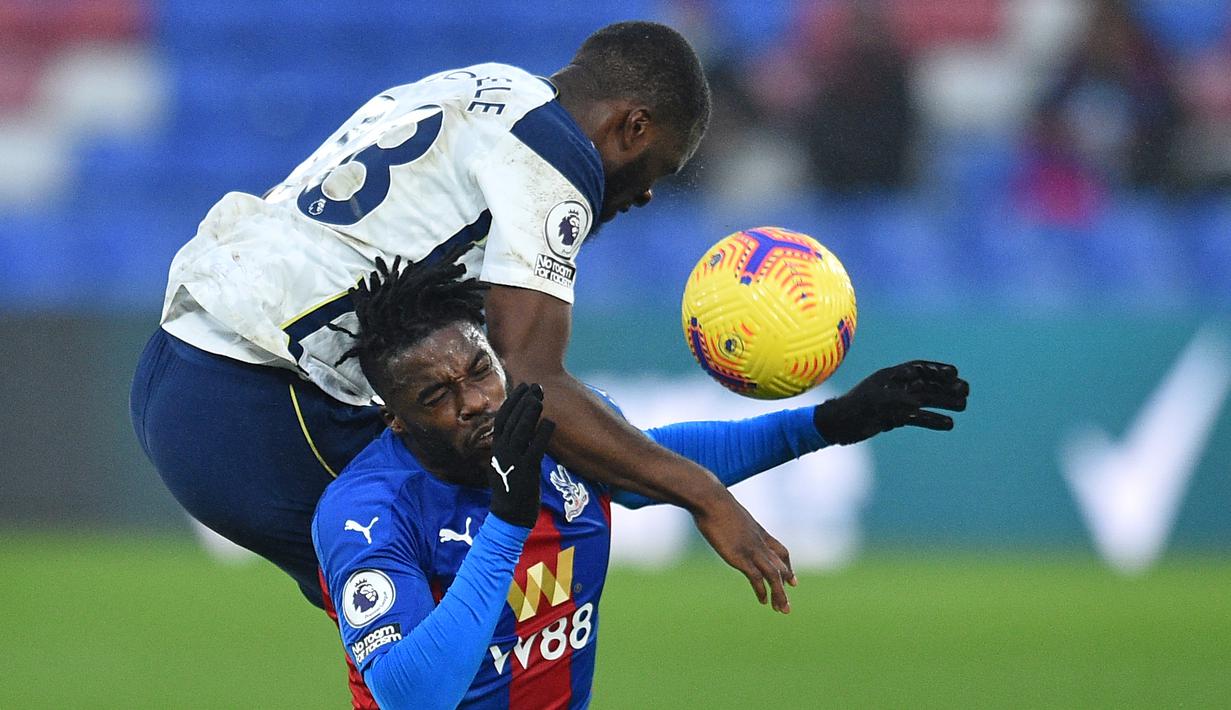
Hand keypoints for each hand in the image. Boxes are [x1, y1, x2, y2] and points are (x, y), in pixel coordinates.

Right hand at [487, 383, 554, 527]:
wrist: (510, 515)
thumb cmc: (512, 485)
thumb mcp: (508, 460)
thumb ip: (513, 443)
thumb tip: (524, 423)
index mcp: (497, 447)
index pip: (502, 417)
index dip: (513, 400)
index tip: (523, 386)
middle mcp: (502, 451)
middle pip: (511, 420)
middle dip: (523, 401)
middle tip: (536, 386)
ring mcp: (513, 461)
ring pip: (520, 432)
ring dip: (529, 414)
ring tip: (539, 399)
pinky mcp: (526, 471)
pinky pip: (535, 449)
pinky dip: (542, 435)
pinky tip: (550, 422)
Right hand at [693, 494, 795, 613]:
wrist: (710, 499)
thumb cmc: (714, 501)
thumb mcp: (728, 511)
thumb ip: (731, 518)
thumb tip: (721, 515)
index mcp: (758, 531)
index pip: (780, 551)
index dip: (787, 566)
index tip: (791, 579)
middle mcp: (759, 542)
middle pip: (780, 566)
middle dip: (786, 584)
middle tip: (787, 603)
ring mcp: (752, 550)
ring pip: (774, 576)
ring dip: (780, 594)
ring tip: (782, 609)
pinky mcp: (741, 557)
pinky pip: (757, 578)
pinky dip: (762, 591)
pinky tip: (763, 601)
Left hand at [813, 360, 968, 445]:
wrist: (836, 426)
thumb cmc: (852, 410)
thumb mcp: (874, 404)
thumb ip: (896, 401)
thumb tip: (918, 404)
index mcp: (889, 377)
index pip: (918, 369)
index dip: (936, 370)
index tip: (955, 372)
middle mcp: (895, 387)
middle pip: (926, 384)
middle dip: (946, 387)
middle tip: (966, 391)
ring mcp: (895, 403)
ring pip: (925, 400)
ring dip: (944, 402)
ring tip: (963, 406)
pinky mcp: (894, 418)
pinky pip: (918, 417)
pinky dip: (932, 420)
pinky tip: (948, 424)